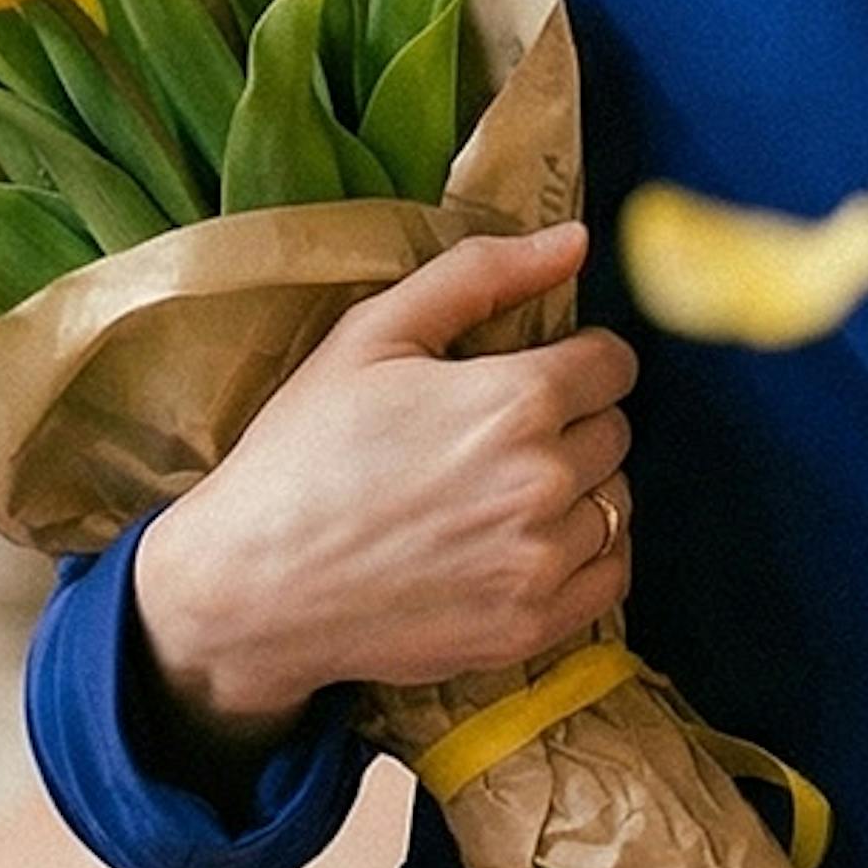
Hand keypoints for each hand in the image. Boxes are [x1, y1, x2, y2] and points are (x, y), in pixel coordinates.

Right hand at [131, 222, 635, 747]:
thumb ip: (480, 275)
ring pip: (616, 502)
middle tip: (503, 435)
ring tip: (507, 491)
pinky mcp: (531, 627)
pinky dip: (588, 556)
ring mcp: (541, 561)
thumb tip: (575, 241)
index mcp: (516, 400)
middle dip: (573, 421)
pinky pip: (611, 577)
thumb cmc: (302, 452)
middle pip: (615, 430)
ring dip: (581, 489)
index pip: (612, 364)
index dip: (577, 360)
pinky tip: (531, 543)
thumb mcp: (371, 334)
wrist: (251, 585)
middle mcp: (544, 482)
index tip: (538, 373)